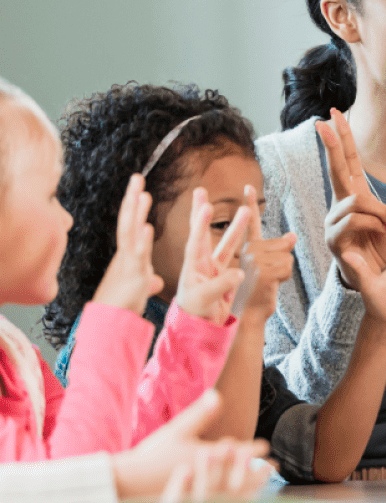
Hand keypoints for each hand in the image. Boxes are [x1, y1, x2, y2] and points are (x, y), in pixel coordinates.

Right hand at [92, 174, 163, 313]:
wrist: (112, 325)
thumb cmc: (123, 307)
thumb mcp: (141, 289)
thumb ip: (149, 280)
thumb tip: (157, 280)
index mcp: (128, 256)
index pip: (131, 225)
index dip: (135, 208)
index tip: (140, 190)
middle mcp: (126, 256)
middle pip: (128, 221)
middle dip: (132, 199)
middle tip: (137, 177)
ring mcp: (129, 265)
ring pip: (130, 234)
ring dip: (137, 213)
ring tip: (143, 193)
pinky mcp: (134, 277)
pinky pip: (138, 257)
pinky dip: (142, 242)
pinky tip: (148, 228)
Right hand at [112, 389, 271, 502]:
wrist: (128, 484)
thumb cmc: (152, 456)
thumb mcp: (177, 431)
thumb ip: (201, 414)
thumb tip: (217, 394)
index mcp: (208, 459)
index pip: (239, 454)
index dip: (254, 450)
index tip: (267, 447)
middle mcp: (210, 480)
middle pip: (242, 475)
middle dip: (259, 471)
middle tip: (275, 468)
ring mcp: (204, 497)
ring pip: (236, 494)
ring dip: (252, 488)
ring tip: (263, 485)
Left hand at [174, 188, 246, 324]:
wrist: (199, 329)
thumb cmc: (196, 313)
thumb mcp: (204, 299)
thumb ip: (221, 285)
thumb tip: (240, 273)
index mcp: (193, 266)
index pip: (196, 240)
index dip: (200, 223)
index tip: (204, 205)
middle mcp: (203, 263)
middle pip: (204, 233)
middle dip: (203, 212)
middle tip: (202, 190)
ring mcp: (214, 269)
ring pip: (227, 243)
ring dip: (236, 227)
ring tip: (246, 210)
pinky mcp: (225, 277)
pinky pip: (237, 258)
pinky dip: (246, 247)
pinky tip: (256, 239)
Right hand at [237, 184, 296, 319]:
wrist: (248, 315)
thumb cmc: (258, 292)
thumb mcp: (269, 268)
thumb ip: (278, 250)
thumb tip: (292, 235)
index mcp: (248, 247)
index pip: (251, 223)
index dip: (249, 204)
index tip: (248, 186)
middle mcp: (248, 250)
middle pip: (284, 245)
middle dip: (283, 263)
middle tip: (267, 278)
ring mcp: (254, 260)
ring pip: (288, 256)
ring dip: (284, 272)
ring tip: (268, 283)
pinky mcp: (263, 270)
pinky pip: (288, 267)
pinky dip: (285, 279)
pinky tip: (270, 286)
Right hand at [318, 109, 385, 289]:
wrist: (379, 281)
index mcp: (355, 196)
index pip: (348, 162)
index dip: (342, 140)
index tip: (332, 115)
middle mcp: (340, 205)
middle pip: (336, 169)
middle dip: (332, 144)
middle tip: (323, 120)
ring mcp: (334, 221)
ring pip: (356, 201)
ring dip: (379, 213)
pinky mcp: (334, 239)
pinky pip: (355, 221)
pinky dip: (374, 225)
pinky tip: (383, 232)